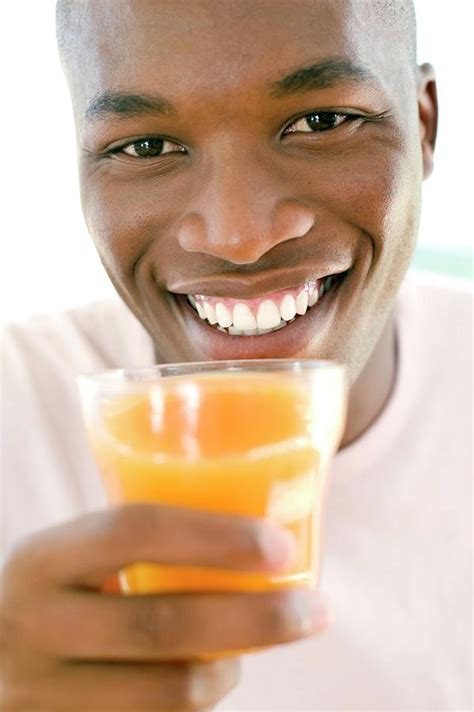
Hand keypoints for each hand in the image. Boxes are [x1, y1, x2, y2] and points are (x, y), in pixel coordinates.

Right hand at [0, 504, 328, 710]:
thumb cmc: (62, 595)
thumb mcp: (75, 559)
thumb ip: (137, 543)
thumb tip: (264, 520)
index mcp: (42, 558)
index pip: (132, 531)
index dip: (214, 536)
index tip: (281, 546)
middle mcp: (32, 625)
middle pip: (160, 624)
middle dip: (255, 619)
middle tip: (315, 609)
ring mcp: (39, 695)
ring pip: (168, 692)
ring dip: (229, 670)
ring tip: (252, 650)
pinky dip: (197, 705)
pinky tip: (208, 679)